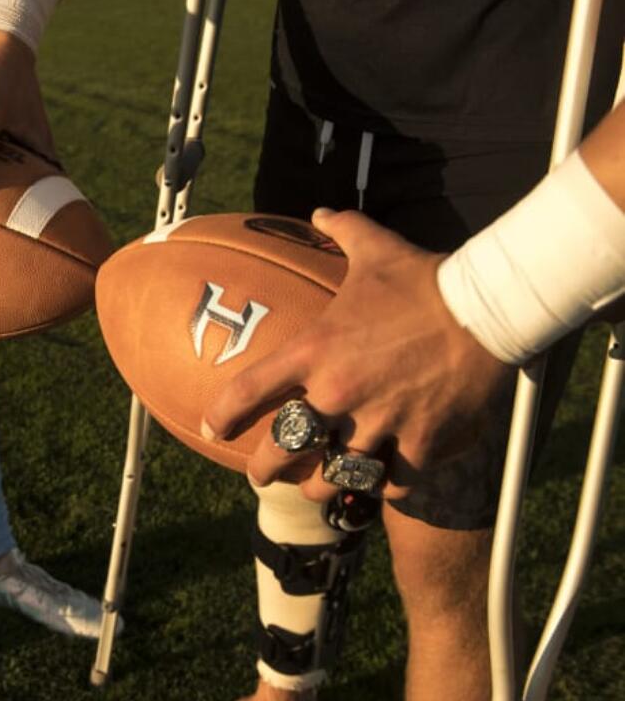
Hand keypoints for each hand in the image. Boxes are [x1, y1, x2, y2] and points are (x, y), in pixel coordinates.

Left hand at [201, 209, 514, 500]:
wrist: (489, 307)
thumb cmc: (425, 279)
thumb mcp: (376, 250)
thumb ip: (343, 232)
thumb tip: (321, 212)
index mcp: (315, 351)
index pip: (248, 391)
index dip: (221, 416)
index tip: (211, 430)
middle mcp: (338, 393)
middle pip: (282, 452)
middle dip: (266, 472)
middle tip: (264, 477)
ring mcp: (380, 423)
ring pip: (334, 479)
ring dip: (322, 488)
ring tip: (319, 489)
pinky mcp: (421, 444)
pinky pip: (391, 484)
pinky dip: (383, 488)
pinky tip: (380, 484)